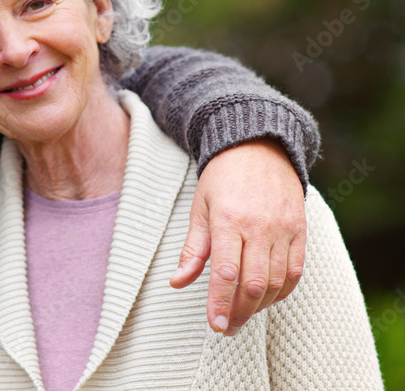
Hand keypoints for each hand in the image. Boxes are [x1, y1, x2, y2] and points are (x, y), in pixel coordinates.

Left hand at [170, 139, 305, 334]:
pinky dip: (281, 291)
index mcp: (228, 219)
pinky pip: (295, 271)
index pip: (225, 272)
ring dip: (259, 305)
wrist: (258, 148)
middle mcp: (259, 226)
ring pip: (276, 282)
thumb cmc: (222, 179)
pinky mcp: (300, 230)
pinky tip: (265, 298)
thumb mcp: (200, 208)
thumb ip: (193, 248)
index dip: (220, 303)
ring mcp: (284, 229)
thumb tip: (177, 282)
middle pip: (253, 283)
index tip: (215, 325)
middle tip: (226, 328)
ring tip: (242, 314)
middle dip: (239, 312)